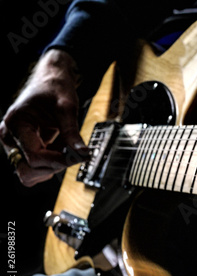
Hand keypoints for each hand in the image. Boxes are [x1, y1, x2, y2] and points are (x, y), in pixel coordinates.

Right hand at [0, 49, 88, 186]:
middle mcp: (10, 135)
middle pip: (28, 169)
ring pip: (31, 171)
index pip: (34, 155)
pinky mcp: (24, 147)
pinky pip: (36, 165)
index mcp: (15, 123)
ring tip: (67, 148)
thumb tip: (83, 153)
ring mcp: (15, 143)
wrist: (51, 79)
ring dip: (52, 165)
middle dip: (54, 165)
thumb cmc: (55, 88)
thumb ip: (72, 132)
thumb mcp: (67, 107)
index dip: (59, 160)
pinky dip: (52, 162)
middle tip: (74, 153)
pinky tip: (63, 149)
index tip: (80, 156)